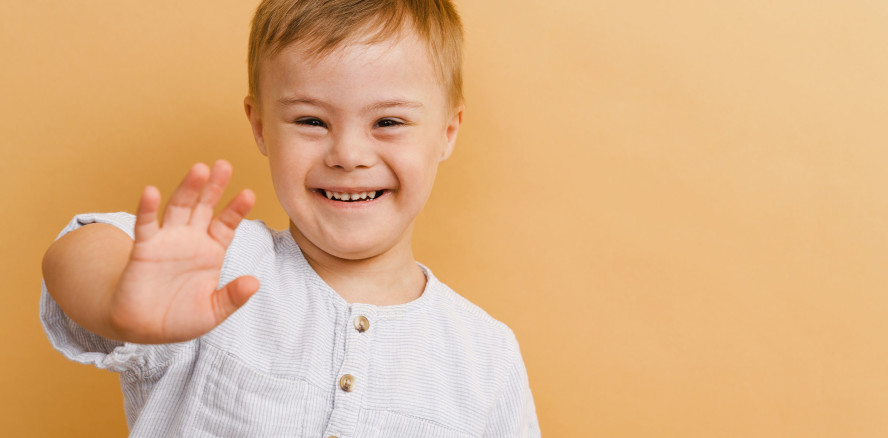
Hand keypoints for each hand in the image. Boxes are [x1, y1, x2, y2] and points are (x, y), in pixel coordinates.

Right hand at [108, 160, 258, 342]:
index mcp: (212, 250)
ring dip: (188, 188)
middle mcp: (191, 239)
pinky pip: (145, 225)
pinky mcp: (143, 248)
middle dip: (214, 186)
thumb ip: (233, 297)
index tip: (249, 193)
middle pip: (205, 206)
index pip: (227, 223)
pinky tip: (151, 192)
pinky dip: (147, 208)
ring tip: (199, 169)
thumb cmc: (180, 319)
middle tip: (224, 164)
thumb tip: (254, 282)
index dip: (236, 209)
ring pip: (179, 208)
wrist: (143, 329)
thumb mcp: (213, 312)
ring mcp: (167, 240)